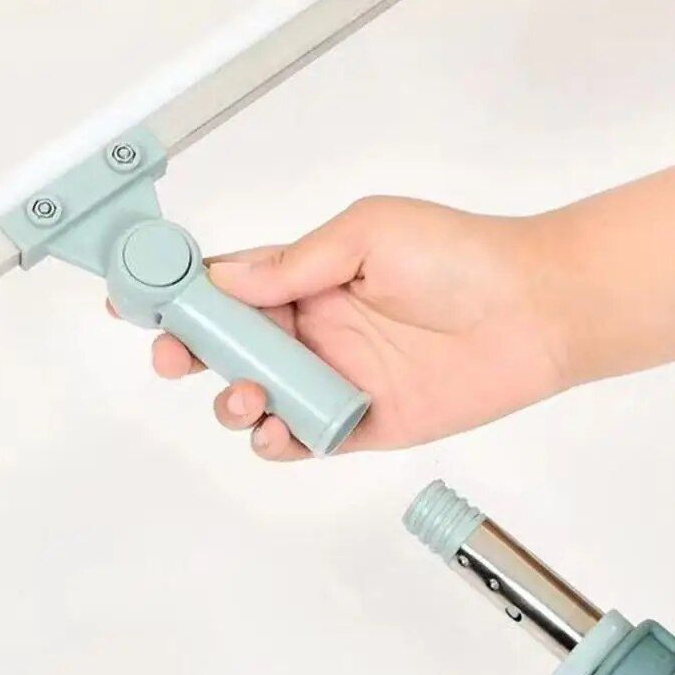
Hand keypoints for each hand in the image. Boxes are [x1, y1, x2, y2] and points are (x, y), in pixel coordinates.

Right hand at [143, 197, 573, 459]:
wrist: (533, 312)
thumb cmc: (462, 258)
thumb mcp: (368, 233)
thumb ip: (295, 262)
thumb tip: (229, 278)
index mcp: (311, 279)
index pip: (231, 288)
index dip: (184, 296)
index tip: (142, 301)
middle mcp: (317, 330)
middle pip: (233, 348)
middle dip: (194, 353)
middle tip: (178, 354)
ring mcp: (336, 379)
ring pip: (259, 398)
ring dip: (234, 399)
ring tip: (248, 393)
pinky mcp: (362, 423)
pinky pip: (304, 440)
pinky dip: (279, 441)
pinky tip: (279, 430)